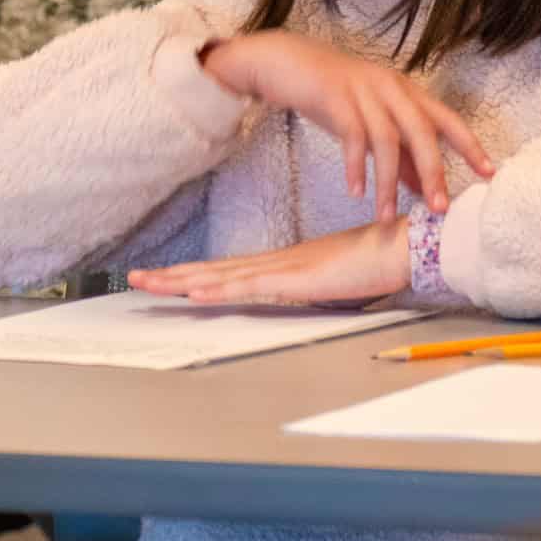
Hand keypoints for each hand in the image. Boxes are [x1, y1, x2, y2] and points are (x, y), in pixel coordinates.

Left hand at [129, 220, 408, 305]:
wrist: (407, 245)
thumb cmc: (380, 259)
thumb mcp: (340, 281)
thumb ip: (320, 287)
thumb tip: (309, 295)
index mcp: (285, 264)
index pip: (229, 270)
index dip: (194, 274)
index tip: (165, 276)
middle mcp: (276, 263)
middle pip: (213, 270)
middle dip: (171, 276)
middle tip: (133, 277)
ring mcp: (283, 269)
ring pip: (221, 276)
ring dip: (181, 281)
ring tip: (147, 283)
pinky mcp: (296, 279)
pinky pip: (249, 286)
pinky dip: (219, 288)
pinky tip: (195, 292)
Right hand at [200, 31, 492, 220]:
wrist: (282, 61)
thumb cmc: (329, 93)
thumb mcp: (368, 121)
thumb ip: (397, 152)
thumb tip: (423, 187)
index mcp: (404, 90)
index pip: (446, 119)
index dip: (469, 145)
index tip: (490, 173)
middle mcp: (390, 87)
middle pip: (422, 131)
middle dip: (434, 171)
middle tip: (439, 207)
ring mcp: (363, 89)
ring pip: (387, 139)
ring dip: (388, 181)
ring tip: (386, 214)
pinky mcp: (335, 96)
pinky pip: (352, 136)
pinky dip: (356, 167)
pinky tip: (356, 190)